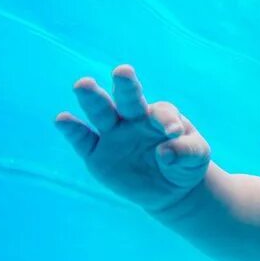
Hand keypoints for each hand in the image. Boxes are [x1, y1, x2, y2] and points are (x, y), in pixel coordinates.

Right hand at [54, 64, 210, 212]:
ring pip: (101, 112)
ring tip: (83, 84)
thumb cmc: (185, 164)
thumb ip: (186, 152)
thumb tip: (165, 153)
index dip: (166, 120)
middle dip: (125, 85)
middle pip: (127, 98)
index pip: (161, 112)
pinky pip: (83, 140)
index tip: (173, 132)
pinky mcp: (96, 155)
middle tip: (123, 71)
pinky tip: (62, 119)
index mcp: (159, 115)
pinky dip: (72, 130)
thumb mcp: (197, 157)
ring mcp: (113, 135)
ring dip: (92, 98)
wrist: (169, 189)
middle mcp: (133, 118)